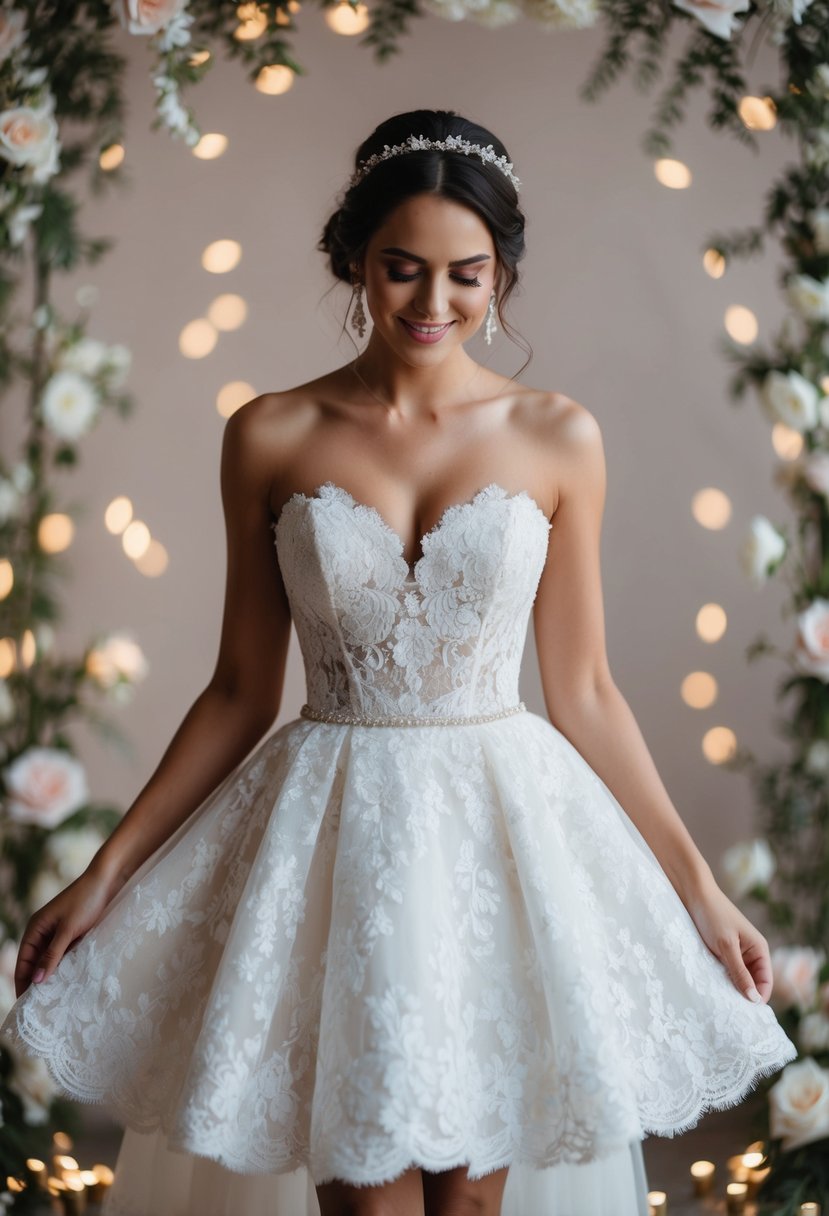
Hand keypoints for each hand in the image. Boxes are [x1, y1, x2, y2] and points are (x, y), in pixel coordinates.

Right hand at [14, 866, 121, 998]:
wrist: (106, 881)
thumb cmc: (85, 902)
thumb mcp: (68, 930)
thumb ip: (53, 955)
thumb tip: (36, 980)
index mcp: (35, 928)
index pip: (23, 960)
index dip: (22, 981)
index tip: (24, 1002)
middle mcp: (43, 931)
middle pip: (34, 962)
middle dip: (35, 981)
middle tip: (39, 1006)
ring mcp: (57, 932)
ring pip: (49, 959)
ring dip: (50, 975)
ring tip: (52, 998)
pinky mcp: (72, 933)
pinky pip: (62, 954)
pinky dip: (63, 966)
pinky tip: (67, 980)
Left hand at [684, 881, 772, 1004]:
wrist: (694, 894)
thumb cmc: (713, 915)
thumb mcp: (726, 946)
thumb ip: (739, 972)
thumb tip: (753, 999)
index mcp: (759, 949)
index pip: (765, 982)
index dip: (757, 998)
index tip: (744, 1014)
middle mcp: (750, 952)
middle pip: (752, 983)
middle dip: (743, 995)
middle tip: (729, 1011)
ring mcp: (735, 952)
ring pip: (737, 978)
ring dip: (730, 988)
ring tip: (719, 1001)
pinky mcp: (720, 951)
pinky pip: (725, 971)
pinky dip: (720, 979)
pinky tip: (710, 987)